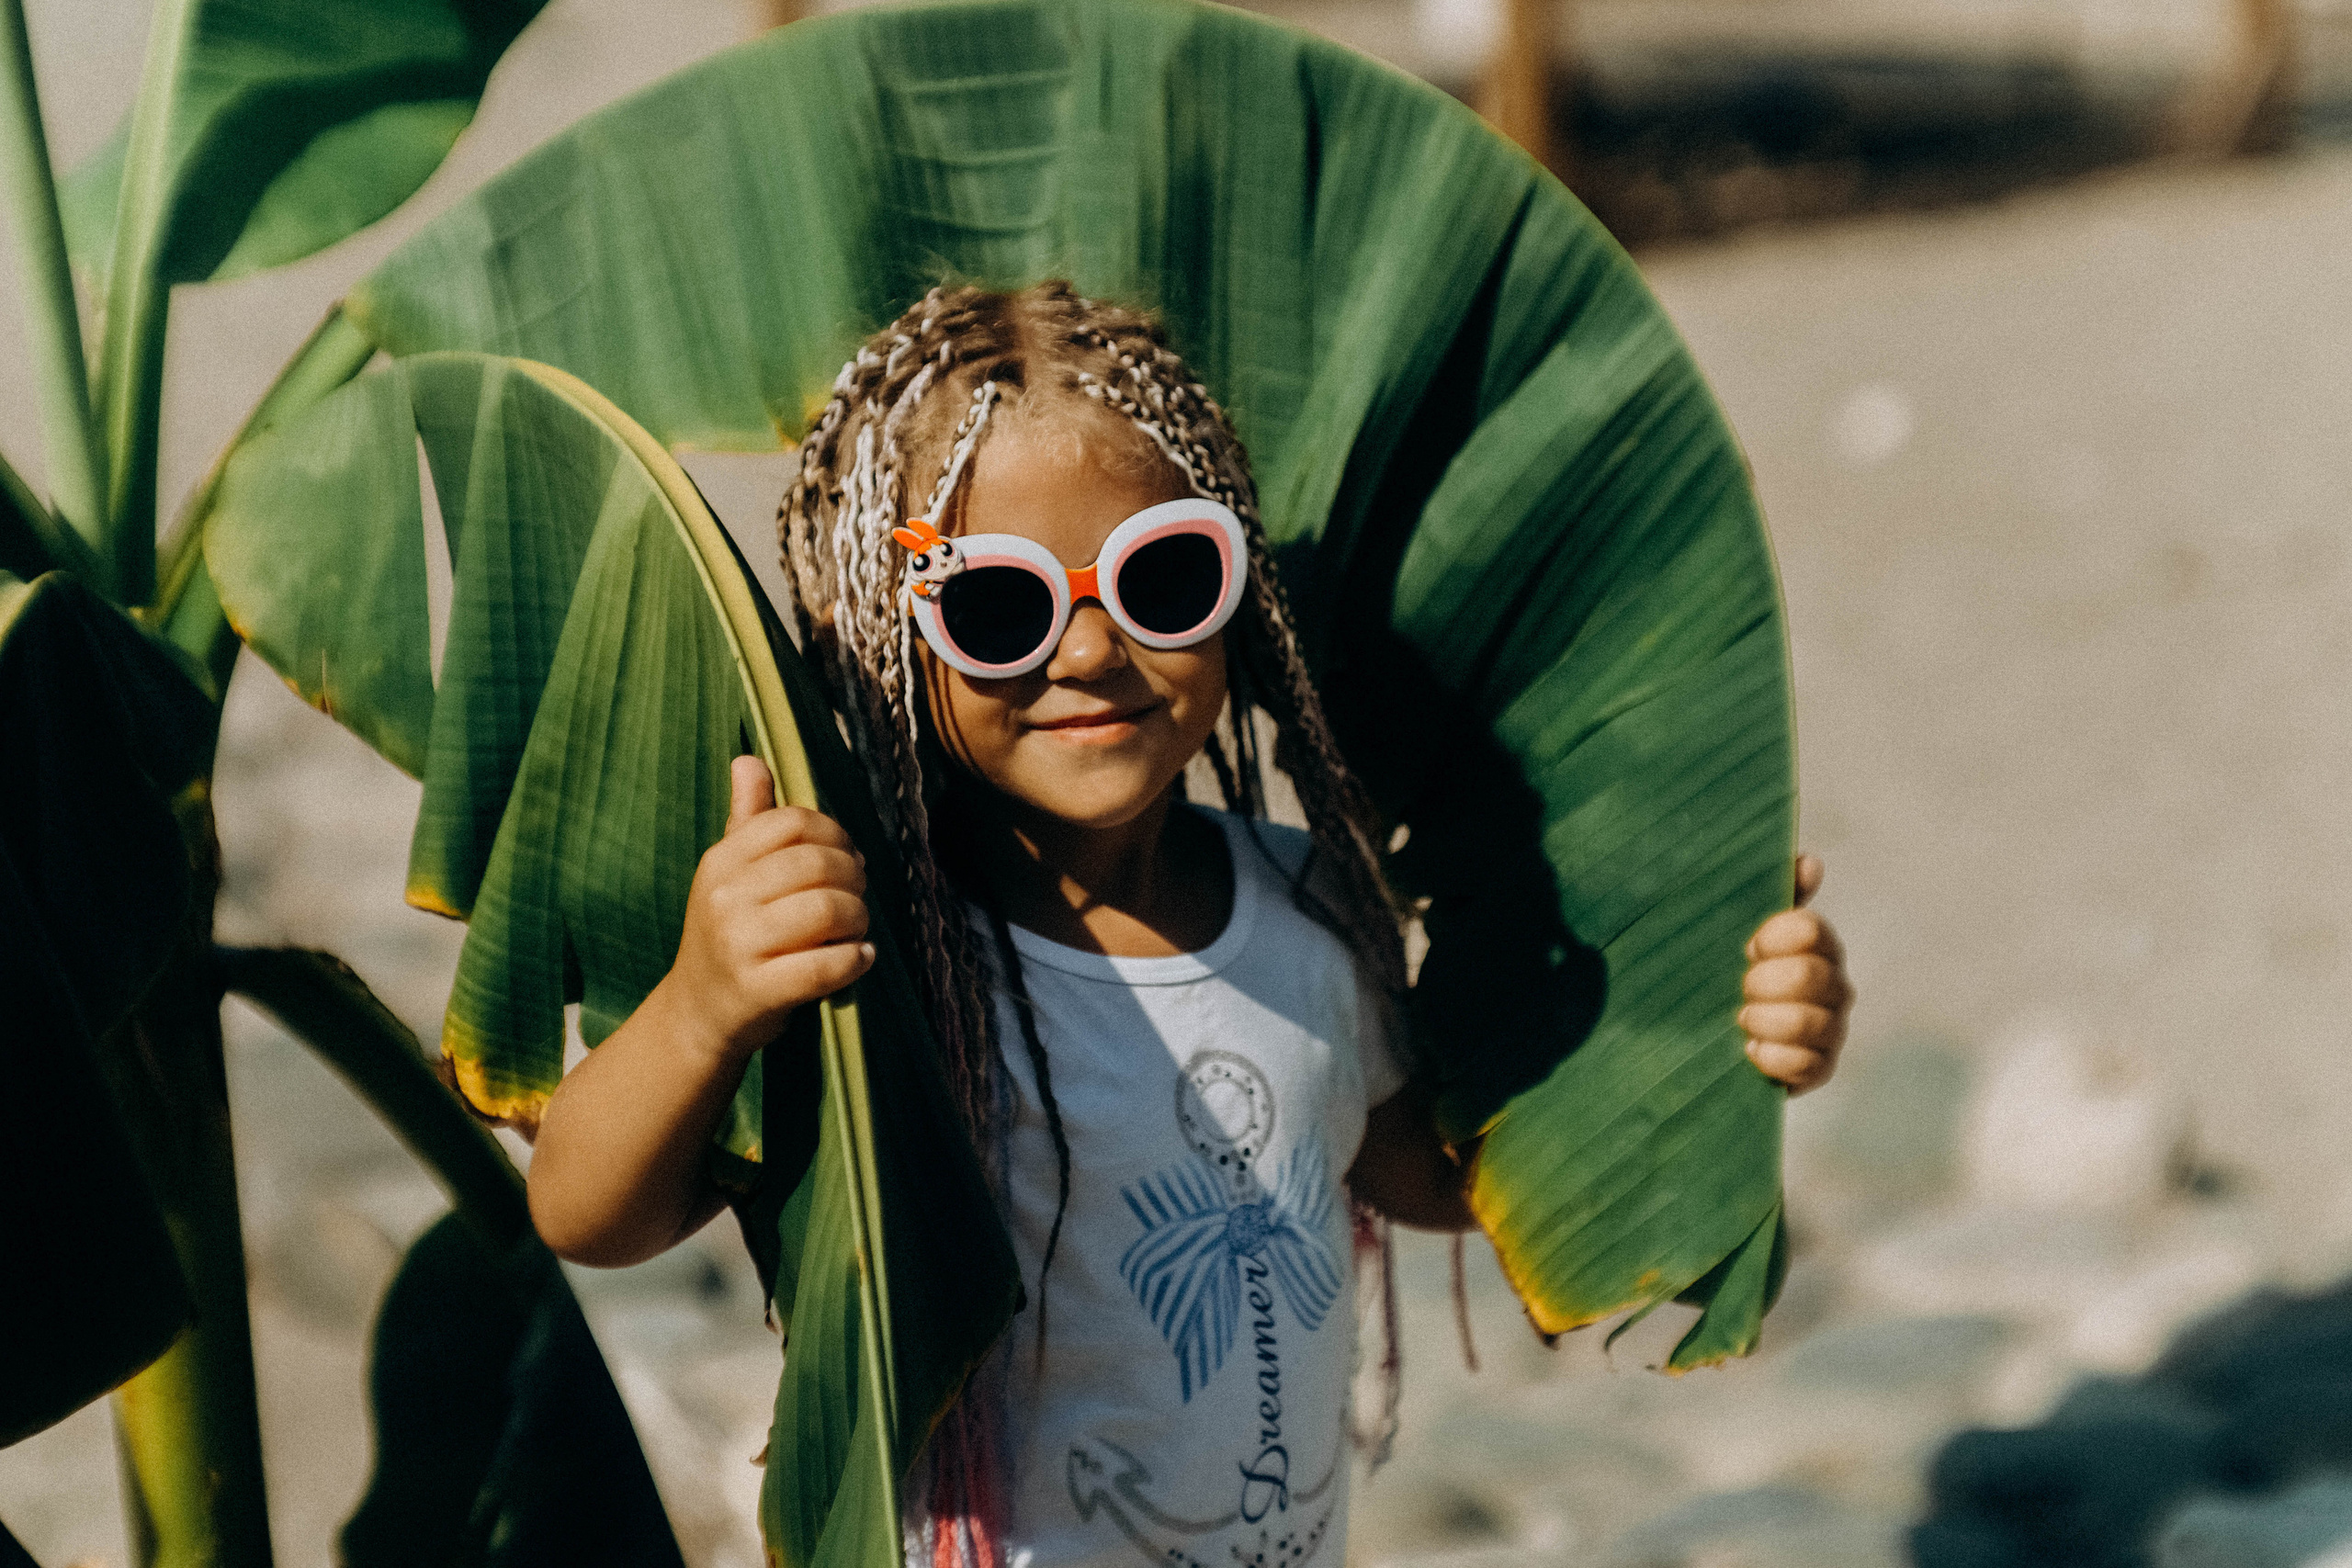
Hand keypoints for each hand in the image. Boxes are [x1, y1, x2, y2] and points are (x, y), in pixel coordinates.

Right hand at [662, 756, 873, 1059]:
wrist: (696, 1014)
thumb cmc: (728, 936)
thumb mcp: (728, 875)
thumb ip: (747, 820)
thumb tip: (748, 760)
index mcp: (720, 862)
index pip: (793, 822)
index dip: (835, 834)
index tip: (848, 856)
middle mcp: (725, 899)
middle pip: (818, 864)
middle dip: (855, 878)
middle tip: (858, 896)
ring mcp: (738, 946)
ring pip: (828, 910)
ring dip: (859, 919)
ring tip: (857, 930)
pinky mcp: (757, 991)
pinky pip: (826, 966)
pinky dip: (856, 960)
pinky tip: (860, 958)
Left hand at [1739, 854, 1850, 1094]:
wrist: (1707, 1035)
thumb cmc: (1723, 969)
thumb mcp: (1735, 926)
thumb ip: (1772, 893)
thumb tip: (1811, 862)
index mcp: (1816, 943)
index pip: (1809, 929)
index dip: (1772, 938)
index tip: (1748, 947)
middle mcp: (1834, 983)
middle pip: (1808, 976)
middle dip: (1762, 983)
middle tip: (1741, 987)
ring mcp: (1832, 1027)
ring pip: (1810, 1022)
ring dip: (1764, 1021)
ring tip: (1742, 1020)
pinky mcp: (1821, 1068)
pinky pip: (1807, 1065)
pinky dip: (1772, 1059)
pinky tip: (1751, 1052)